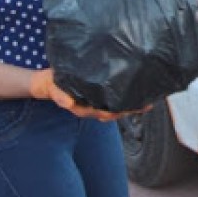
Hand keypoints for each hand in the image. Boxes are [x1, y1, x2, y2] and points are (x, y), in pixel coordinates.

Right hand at [29, 69, 148, 121]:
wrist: (49, 83)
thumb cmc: (54, 86)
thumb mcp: (55, 91)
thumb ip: (60, 97)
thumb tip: (67, 103)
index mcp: (84, 109)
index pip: (104, 113)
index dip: (118, 112)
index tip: (130, 109)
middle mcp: (93, 108)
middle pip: (115, 112)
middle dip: (131, 110)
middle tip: (147, 105)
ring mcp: (97, 102)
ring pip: (117, 107)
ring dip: (132, 105)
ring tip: (148, 101)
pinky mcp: (100, 95)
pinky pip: (115, 99)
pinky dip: (127, 98)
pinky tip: (138, 92)